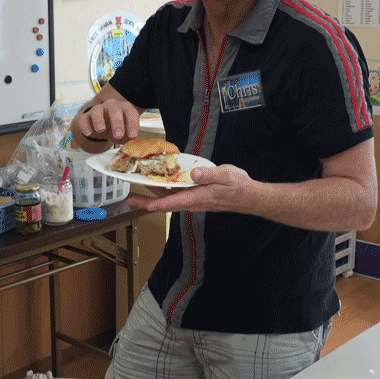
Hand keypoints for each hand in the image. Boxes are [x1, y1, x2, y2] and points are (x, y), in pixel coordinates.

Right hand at [76, 97, 140, 143]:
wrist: (102, 128)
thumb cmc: (117, 129)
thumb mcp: (125, 134)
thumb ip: (129, 136)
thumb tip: (131, 140)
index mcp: (125, 108)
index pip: (131, 112)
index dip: (132, 123)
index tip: (133, 135)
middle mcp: (112, 106)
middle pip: (114, 109)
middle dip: (117, 122)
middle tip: (118, 135)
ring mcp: (98, 110)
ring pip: (97, 110)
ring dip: (99, 120)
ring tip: (101, 130)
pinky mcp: (86, 116)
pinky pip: (84, 118)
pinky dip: (85, 125)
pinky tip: (88, 133)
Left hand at [128, 163, 254, 213]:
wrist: (248, 196)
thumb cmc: (239, 187)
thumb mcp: (226, 175)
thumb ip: (209, 174)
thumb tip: (194, 173)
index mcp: (200, 197)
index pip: (175, 202)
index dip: (159, 204)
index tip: (145, 205)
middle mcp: (194, 201)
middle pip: (166, 204)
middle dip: (147, 202)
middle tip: (131, 200)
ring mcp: (194, 200)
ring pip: (169, 200)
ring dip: (153, 197)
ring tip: (138, 193)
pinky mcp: (196, 197)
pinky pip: (176, 195)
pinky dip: (165, 192)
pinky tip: (159, 185)